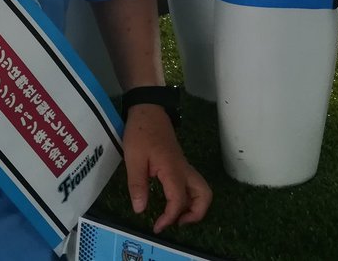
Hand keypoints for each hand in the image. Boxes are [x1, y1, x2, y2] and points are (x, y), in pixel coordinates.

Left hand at [122, 104, 211, 233]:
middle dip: (195, 214)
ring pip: (201, 189)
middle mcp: (184, 169)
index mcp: (172, 169)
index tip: (157, 226)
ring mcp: (184, 166)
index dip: (170, 217)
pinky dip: (187, 197)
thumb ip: (137, 184)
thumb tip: (140, 210)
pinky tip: (170, 200)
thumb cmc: (140, 132)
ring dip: (194, 206)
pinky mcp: (180, 164)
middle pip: (204, 195)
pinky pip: (191, 184)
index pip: (179, 200)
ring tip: (176, 215)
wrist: (149, 110)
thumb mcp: (133, 158)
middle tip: (176, 222)